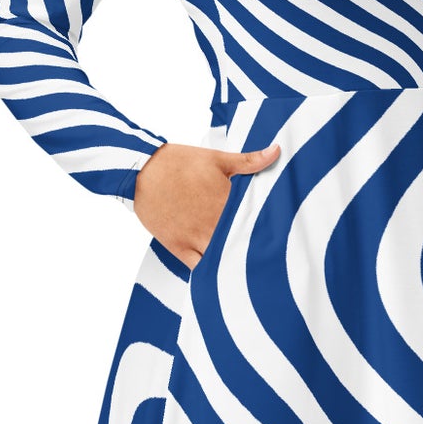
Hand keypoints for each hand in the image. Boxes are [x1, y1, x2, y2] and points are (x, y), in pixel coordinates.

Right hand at [134, 141, 281, 266]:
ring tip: (249, 266)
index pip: (257, 221)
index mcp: (226, 202)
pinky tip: (221, 272)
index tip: (280, 233)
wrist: (142, 172)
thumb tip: (277, 151)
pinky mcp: (179, 248)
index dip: (271, 229)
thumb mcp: (217, 159)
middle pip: (243, 244)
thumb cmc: (179, 163)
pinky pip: (199, 268)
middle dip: (256, 248)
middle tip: (269, 254)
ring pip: (223, 259)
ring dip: (235, 261)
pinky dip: (211, 272)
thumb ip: (249, 161)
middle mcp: (213, 224)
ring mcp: (196, 238)